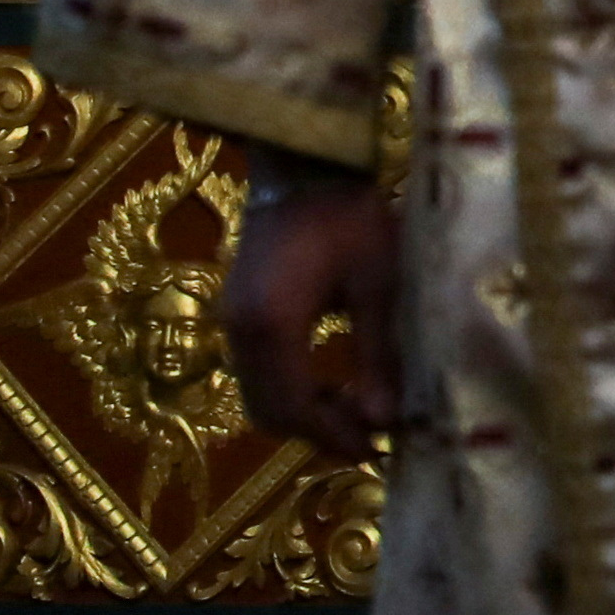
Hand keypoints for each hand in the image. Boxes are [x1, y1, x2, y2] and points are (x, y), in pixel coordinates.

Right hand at [223, 153, 398, 452]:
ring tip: (359, 409)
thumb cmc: (349, 213)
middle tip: (372, 436)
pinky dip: (291, 389)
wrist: (303, 164)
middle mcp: (238, 330)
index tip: (377, 450)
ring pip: (258, 395)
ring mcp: (231, 320)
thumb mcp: (378, 281)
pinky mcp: (237, 312)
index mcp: (271, 324)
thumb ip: (378, 352)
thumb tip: (384, 420)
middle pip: (268, 411)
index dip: (334, 436)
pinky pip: (257, 372)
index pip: (294, 408)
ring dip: (303, 413)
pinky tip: (334, 380)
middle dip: (317, 432)